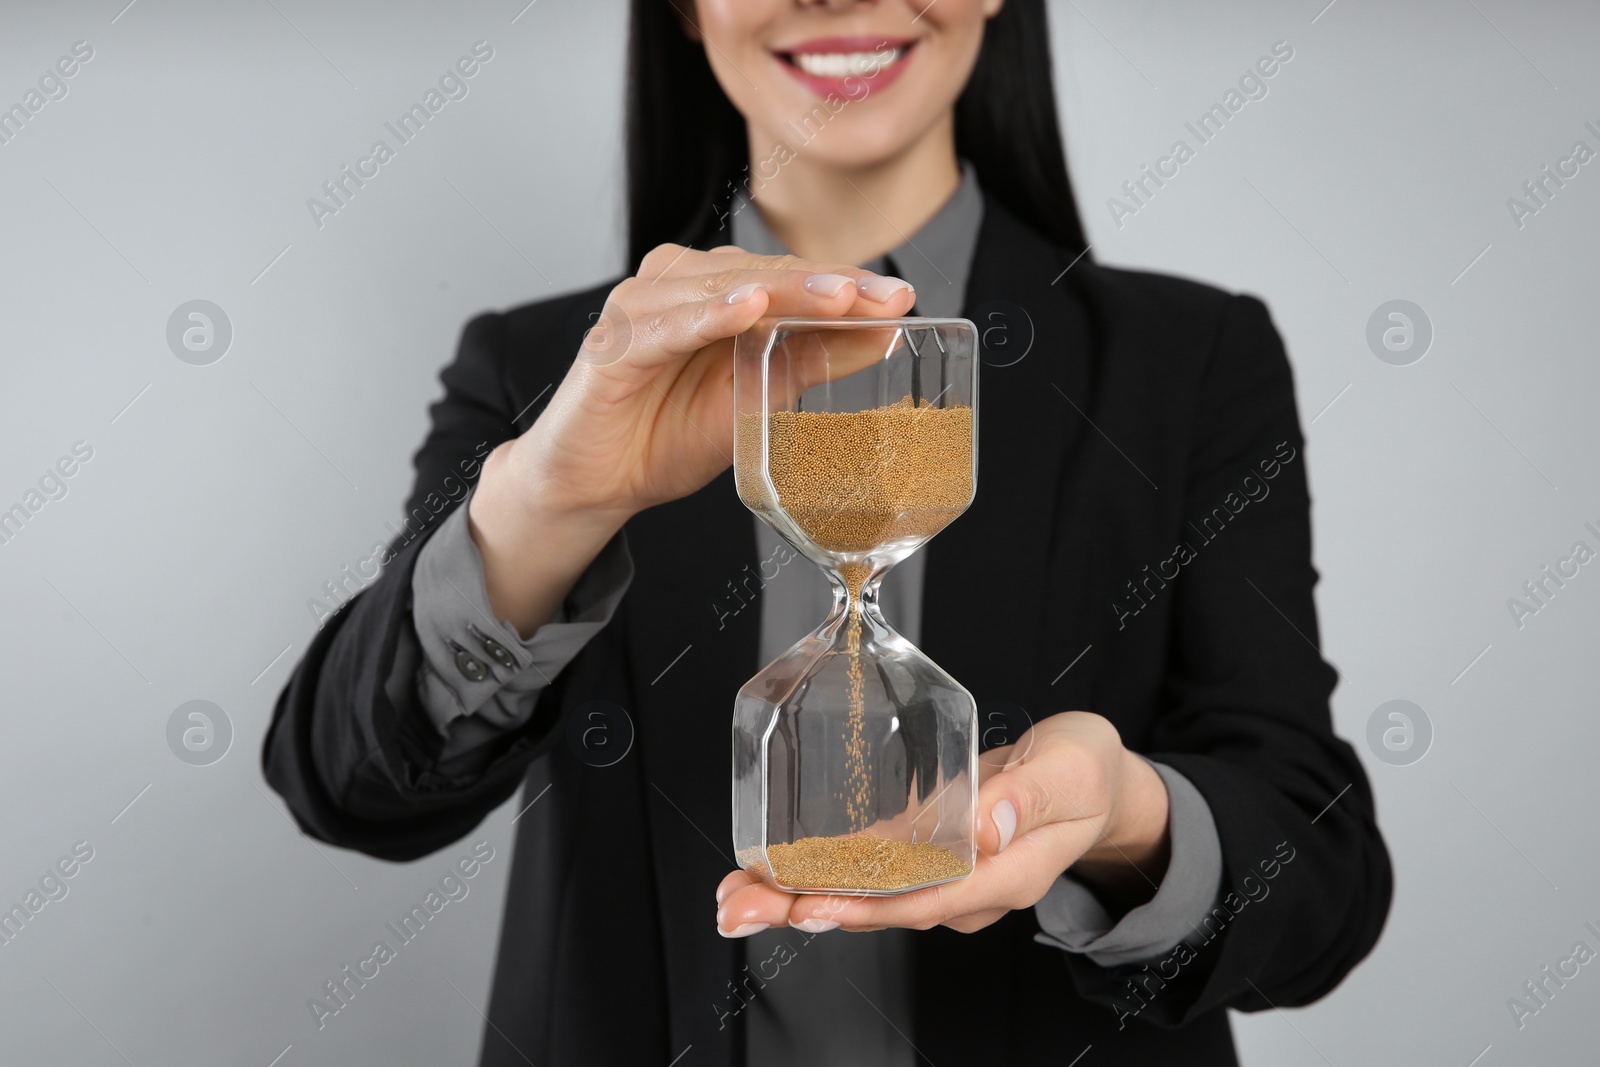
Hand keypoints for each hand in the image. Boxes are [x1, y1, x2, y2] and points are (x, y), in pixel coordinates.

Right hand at [469, 244, 915, 632]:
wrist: (596, 482)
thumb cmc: (669, 433)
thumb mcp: (759, 398)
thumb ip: (813, 360)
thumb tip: (884, 333)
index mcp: (717, 288)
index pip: (792, 278)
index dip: (848, 286)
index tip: (903, 299)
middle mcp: (680, 282)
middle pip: (765, 274)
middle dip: (829, 284)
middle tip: (883, 295)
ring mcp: (644, 306)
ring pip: (724, 289)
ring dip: (782, 291)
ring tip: (836, 297)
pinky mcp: (614, 342)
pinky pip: (667, 325)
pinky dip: (707, 316)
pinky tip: (745, 310)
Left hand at [714, 712, 1172, 936]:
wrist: (1089, 782)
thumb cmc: (1085, 773)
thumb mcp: (1072, 771)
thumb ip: (1028, 797)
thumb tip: (981, 827)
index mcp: (1005, 874)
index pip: (929, 900)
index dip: (867, 906)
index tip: (811, 907)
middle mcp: (964, 886)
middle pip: (879, 907)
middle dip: (805, 911)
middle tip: (739, 908)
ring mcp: (938, 873)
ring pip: (862, 893)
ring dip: (794, 896)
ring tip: (735, 896)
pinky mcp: (919, 851)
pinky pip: (863, 870)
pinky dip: (815, 871)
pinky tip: (768, 872)